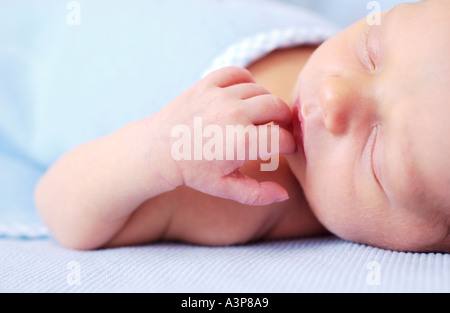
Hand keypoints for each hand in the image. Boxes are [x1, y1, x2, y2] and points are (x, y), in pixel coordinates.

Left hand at [151, 66, 295, 205]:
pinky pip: (237, 73)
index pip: (282, 138)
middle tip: (278, 129)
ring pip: (260, 90)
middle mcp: (233, 115)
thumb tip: (284, 194)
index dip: (289, 145)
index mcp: (241, 143)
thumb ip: (257, 194)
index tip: (285, 149)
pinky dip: (246, 81)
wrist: (159, 152)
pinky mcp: (206, 84)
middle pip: (278, 108)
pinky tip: (244, 96)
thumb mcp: (225, 188)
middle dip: (284, 120)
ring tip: (260, 116)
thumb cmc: (193, 172)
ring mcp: (219, 97)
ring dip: (266, 103)